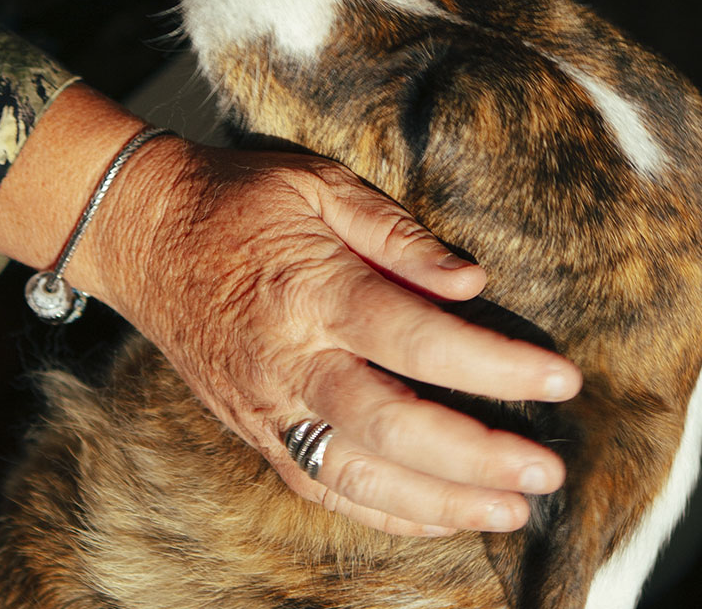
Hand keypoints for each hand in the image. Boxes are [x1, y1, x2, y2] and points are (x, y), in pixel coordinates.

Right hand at [86, 139, 581, 536]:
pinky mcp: (252, 427)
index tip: (559, 378)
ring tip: (508, 513)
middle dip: (475, 456)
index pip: (415, 337)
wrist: (142, 234)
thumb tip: (470, 282)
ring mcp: (264, 404)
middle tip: (545, 472)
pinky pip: (317, 484)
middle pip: (390, 424)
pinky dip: (379, 511)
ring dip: (437, 501)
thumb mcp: (317, 185)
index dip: (493, 365)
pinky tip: (434, 516)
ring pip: (354, 473)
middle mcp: (287, 359)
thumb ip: (396, 234)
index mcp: (311, 290)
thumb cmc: (236, 200)